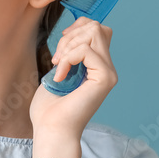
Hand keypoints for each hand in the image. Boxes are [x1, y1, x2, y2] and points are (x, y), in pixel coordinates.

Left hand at [30, 18, 117, 137]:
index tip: (60, 48)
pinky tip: (60, 77)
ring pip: (94, 32)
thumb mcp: (58, 72)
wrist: (51, 130)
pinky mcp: (105, 78)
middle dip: (71, 36)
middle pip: (97, 27)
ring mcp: (108, 73)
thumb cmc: (50, 109)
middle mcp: (107, 68)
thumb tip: (72, 33)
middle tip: (57, 59)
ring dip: (68, 46)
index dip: (77, 29)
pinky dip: (67, 59)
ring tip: (58, 67)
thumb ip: (70, 54)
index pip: (98, 30)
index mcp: (97, 67)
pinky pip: (86, 50)